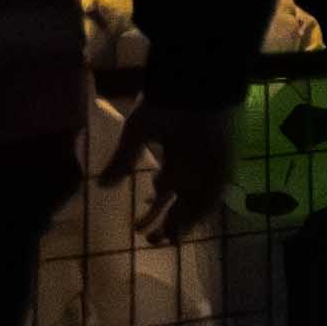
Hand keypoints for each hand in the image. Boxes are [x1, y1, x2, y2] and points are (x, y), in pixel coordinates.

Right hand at [112, 91, 234, 242]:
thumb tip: (101, 186)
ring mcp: (210, 164)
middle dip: (168, 223)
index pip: (164, 192)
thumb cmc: (165, 104)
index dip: (153, 211)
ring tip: (167, 238)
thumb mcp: (136, 134)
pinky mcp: (225, 161)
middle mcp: (194, 164)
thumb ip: (121, 159)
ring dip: (185, 221)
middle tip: (150, 240)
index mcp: (174, 156)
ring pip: (199, 201)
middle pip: (183, 202)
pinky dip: (204, 207)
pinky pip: (217, 190)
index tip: (137, 228)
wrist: (196, 85)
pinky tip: (187, 223)